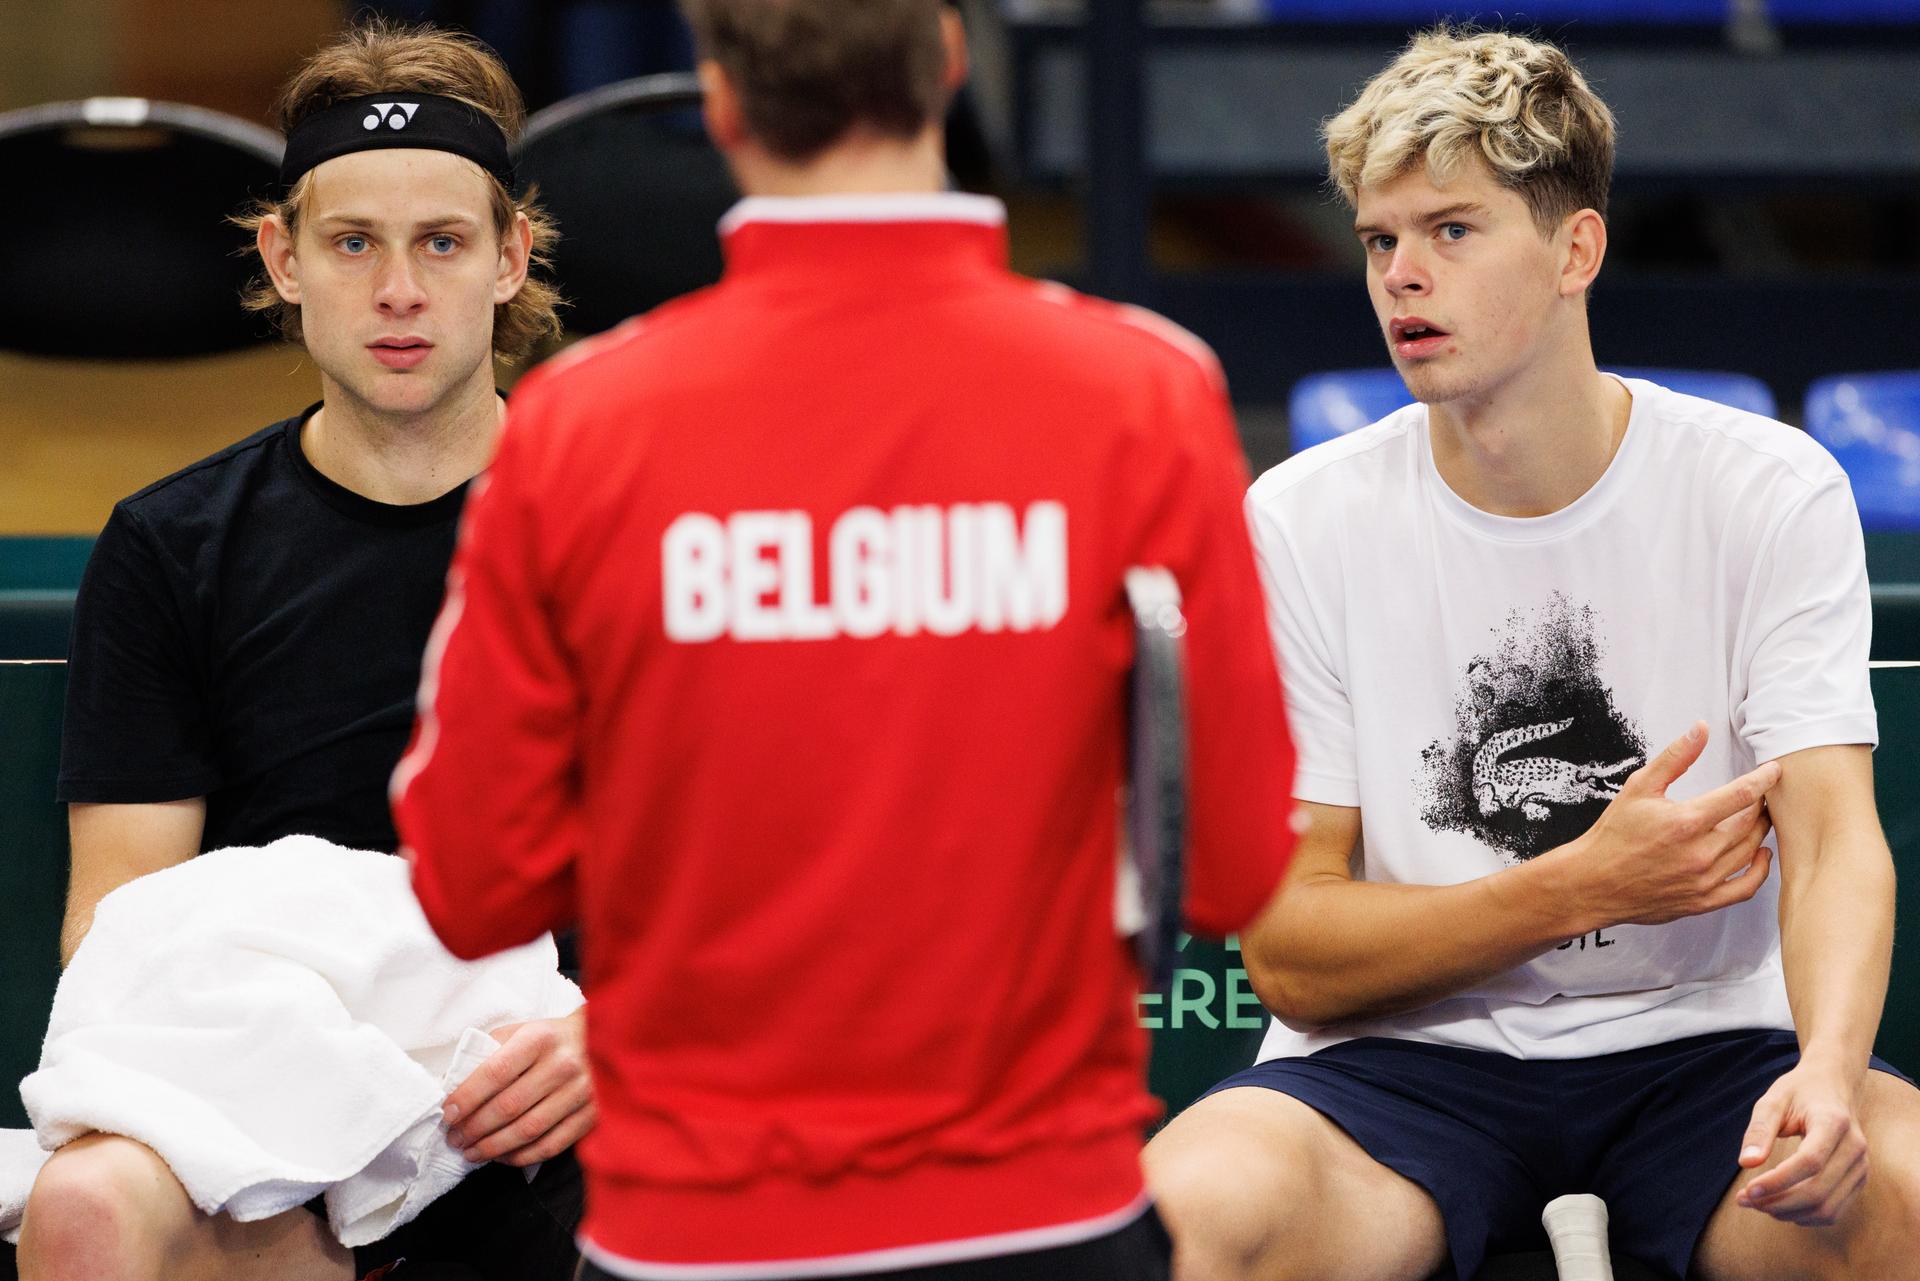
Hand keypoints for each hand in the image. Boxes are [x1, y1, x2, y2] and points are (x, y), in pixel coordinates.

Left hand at [443, 1007, 595, 1165]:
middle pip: (508, 1107)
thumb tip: (448, 1085)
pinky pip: (550, 1145)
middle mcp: (563, 1065)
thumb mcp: (517, 1033)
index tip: (448, 1114)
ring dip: (492, 1147)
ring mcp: (581, 1092)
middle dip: (474, 1128)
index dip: (467, 1097)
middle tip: (454, 1139)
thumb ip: (485, 1054)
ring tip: (471, 1152)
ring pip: (528, 1131)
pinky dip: (521, 1157)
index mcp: (539, 1039)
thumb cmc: (547, 1040)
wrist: (600, 1040)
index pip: (495, 1073)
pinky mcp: (592, 1115)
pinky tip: (502, 1156)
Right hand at [1561, 722, 1780, 927]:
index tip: (1774, 771)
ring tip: (1758, 819)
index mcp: (1685, 821)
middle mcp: (1699, 852)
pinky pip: (1746, 887)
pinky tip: (1759, 855)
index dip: (1763, 779)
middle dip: (1762, 805)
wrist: (1592, 882)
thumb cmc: (1613, 836)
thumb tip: (1700, 730)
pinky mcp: (1702, 901)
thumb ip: (1675, 758)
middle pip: (1751, 823)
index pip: (1741, 794)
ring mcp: (1703, 880)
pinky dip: (1760, 870)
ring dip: (1761, 832)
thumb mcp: (1639, 787)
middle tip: (1763, 794)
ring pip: (1751, 851)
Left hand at [1734, 1059, 1869, 1225]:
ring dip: (1789, 1214)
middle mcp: (1854, 1148)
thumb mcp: (1773, 1100)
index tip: (1748, 1191)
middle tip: (1744, 1200)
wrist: (1833, 1086)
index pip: (1809, 1162)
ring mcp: (1861, 1167)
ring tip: (1759, 1205)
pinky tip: (1780, 1207)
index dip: (1778, 1181)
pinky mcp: (1859, 1180)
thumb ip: (1759, 1130)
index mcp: (1834, 1123)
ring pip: (1827, 1208)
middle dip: (1778, 1203)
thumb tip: (1746, 1163)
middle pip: (1818, 1191)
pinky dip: (1805, 1216)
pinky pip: (1835, 1211)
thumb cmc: (1799, 1092)